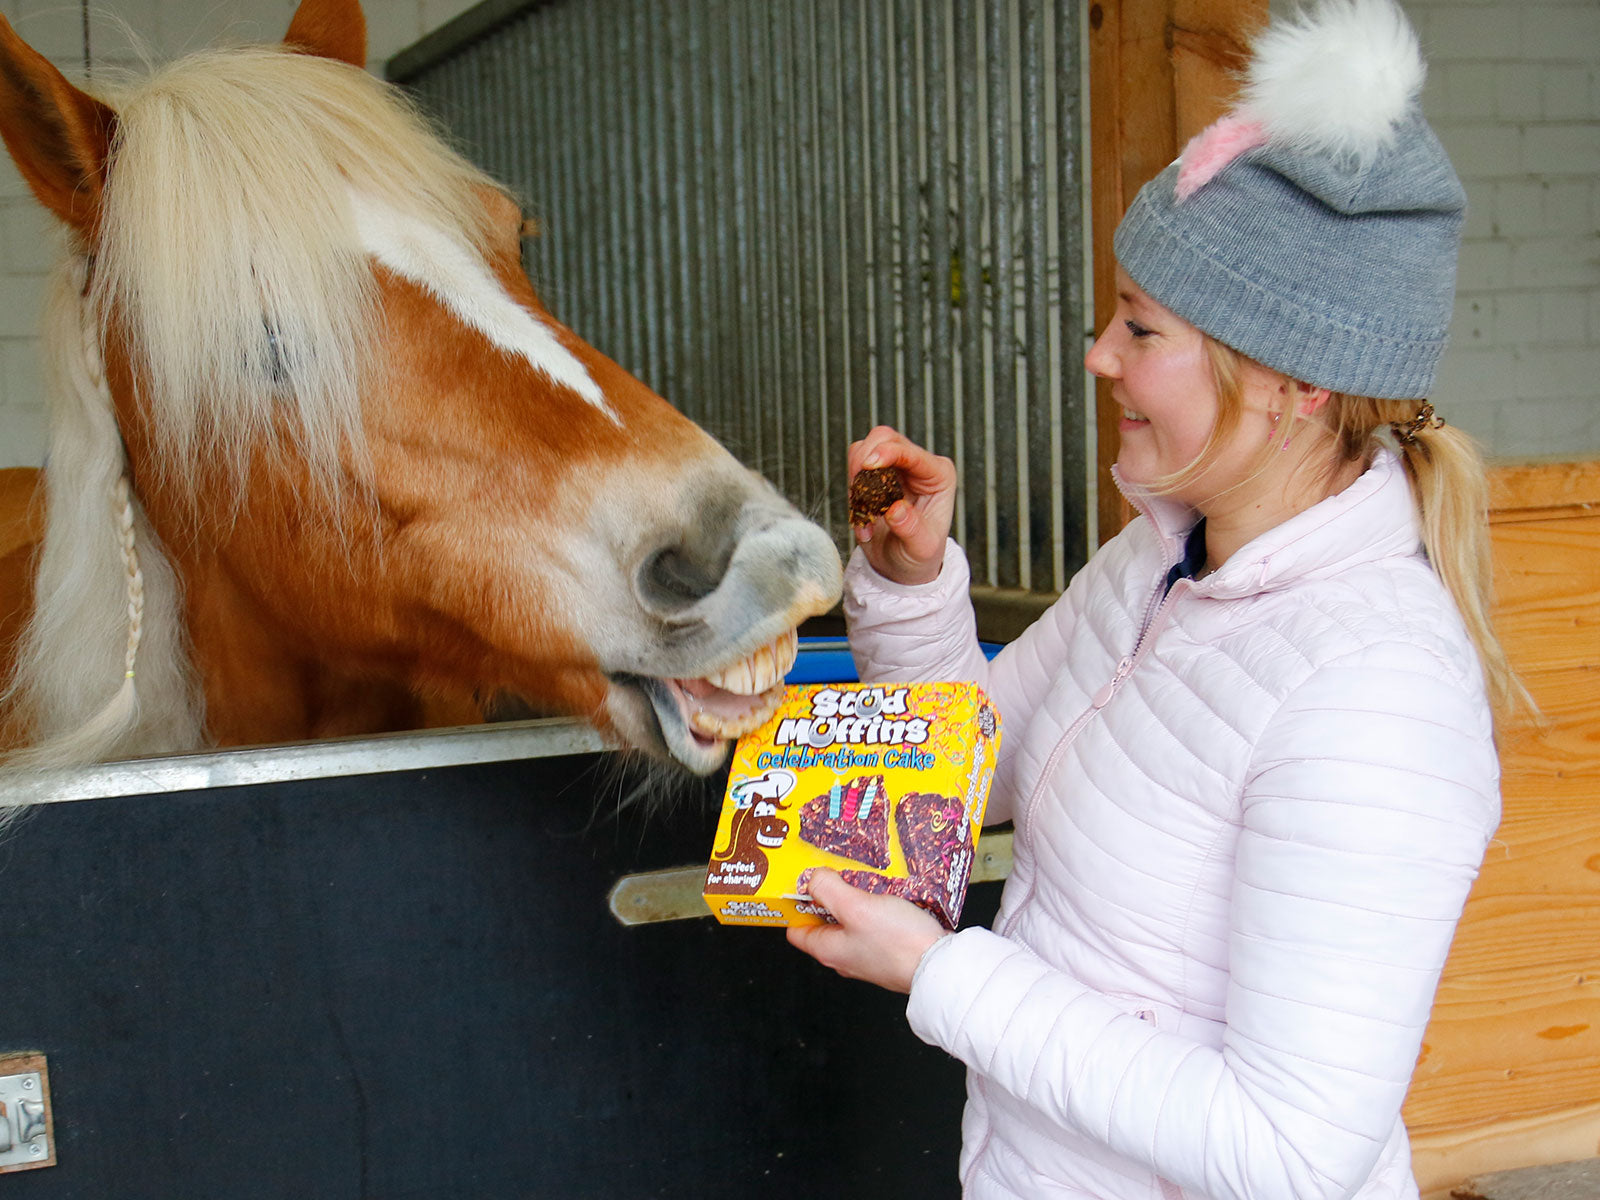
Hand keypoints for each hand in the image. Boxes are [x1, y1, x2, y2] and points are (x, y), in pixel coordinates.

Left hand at [786, 868, 946, 993]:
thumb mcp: (855, 906)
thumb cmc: (897, 942)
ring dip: (856, 899)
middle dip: (829, 895)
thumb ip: (828, 889)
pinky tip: (887, 893)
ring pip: (852, 921)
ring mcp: (867, 954)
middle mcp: (844, 955)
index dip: (796, 904)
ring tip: (864, 878)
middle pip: (825, 922)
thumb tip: (812, 878)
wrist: (939, 965)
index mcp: (827, 949)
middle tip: (837, 872)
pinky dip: (877, 907)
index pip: (796, 929)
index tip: (802, 881)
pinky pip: (874, 924)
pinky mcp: (888, 950)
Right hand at [848, 426, 955, 585]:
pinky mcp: (875, 473)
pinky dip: (851, 489)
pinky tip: (861, 514)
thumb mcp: (921, 548)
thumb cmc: (919, 557)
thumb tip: (895, 509)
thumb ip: (910, 529)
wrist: (902, 567)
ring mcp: (896, 466)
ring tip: (864, 512)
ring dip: (856, 478)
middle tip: (856, 493)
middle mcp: (919, 464)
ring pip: (865, 448)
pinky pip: (854, 466)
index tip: (867, 465)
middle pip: (884, 437)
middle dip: (864, 461)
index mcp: (939, 475)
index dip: (887, 453)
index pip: (911, 452)